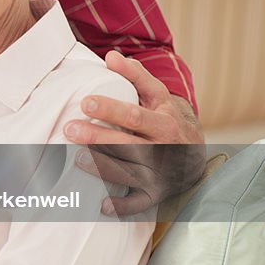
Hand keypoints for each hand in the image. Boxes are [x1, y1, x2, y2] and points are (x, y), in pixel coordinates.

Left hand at [63, 51, 206, 214]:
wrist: (195, 154)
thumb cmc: (167, 118)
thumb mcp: (157, 95)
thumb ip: (135, 75)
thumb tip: (110, 57)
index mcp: (163, 123)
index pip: (134, 116)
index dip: (110, 109)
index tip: (85, 102)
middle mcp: (163, 149)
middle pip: (127, 144)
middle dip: (98, 138)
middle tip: (69, 129)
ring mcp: (159, 174)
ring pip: (129, 173)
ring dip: (102, 168)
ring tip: (76, 159)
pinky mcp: (156, 194)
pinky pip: (139, 204)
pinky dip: (122, 207)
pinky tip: (102, 205)